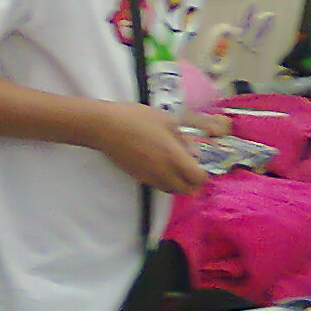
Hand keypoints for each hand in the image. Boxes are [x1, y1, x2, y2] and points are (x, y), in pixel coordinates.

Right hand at [90, 103, 206, 195]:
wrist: (107, 128)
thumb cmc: (138, 119)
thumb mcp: (167, 121)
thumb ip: (183, 139)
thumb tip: (194, 152)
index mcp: (174, 157)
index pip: (197, 178)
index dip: (204, 175)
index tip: (202, 165)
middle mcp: (164, 172)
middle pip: (186, 190)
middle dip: (193, 183)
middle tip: (193, 170)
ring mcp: (150, 177)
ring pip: (171, 190)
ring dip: (179, 184)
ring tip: (178, 168)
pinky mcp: (139, 177)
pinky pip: (159, 186)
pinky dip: (166, 182)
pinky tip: (163, 167)